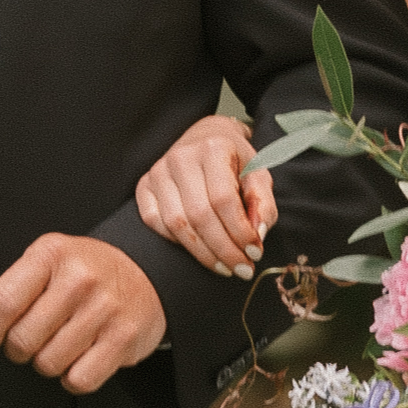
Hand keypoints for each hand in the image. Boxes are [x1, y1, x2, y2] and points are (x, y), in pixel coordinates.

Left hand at [0, 234, 169, 392]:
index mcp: (51, 255)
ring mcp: (104, 309)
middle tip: (30, 340)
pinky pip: (79, 380)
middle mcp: (79, 279)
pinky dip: (73, 377)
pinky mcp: (124, 338)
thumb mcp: (44, 266)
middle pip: (22, 340)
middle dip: (18, 349)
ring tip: (59, 345)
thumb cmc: (87, 271)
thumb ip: (4, 289)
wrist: (150, 272)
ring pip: (48, 363)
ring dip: (46, 363)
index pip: (2, 302)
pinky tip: (78, 358)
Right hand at [134, 117, 278, 276]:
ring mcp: (158, 171)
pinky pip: (155, 222)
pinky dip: (176, 242)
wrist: (205, 138)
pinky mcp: (144, 185)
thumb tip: (258, 235)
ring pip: (176, 223)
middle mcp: (181, 158)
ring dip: (203, 253)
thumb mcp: (258, 174)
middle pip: (200, 216)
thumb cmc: (235, 161)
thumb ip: (263, 203)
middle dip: (224, 249)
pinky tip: (198, 249)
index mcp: (213, 148)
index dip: (239, 232)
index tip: (255, 254)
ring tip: (225, 267)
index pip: (224, 200)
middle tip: (242, 269)